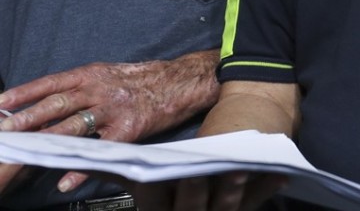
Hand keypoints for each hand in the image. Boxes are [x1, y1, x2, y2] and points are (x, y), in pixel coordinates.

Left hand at [0, 51, 218, 192]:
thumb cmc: (145, 80)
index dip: (24, 92)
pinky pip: (102, 149)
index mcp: (93, 74)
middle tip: (5, 130)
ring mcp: (115, 108)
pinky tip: (66, 178)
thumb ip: (82, 88)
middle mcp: (101, 89)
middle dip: (27, 118)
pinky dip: (82, 166)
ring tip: (27, 152)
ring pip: (75, 124)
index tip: (1, 102)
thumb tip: (50, 105)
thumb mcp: (110, 75)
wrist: (183, 81)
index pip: (51, 82)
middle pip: (56, 104)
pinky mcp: (130, 128)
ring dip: (47, 139)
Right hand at [126, 172, 285, 210]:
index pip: (163, 206)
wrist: (193, 191)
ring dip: (237, 189)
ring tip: (242, 168)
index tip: (182, 175)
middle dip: (202, 191)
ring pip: (228, 205)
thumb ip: (112, 169)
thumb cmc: (161, 183)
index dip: (172, 194)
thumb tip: (71, 160)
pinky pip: (257, 199)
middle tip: (210, 171)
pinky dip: (267, 187)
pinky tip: (282, 174)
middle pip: (196, 207)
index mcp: (161, 210)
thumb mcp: (137, 178)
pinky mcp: (243, 205)